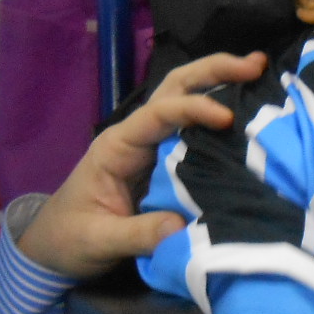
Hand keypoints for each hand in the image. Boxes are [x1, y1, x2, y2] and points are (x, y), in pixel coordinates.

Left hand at [17, 50, 264, 277]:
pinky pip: (195, 132)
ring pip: (185, 100)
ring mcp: (151, 147)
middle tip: (255, 64)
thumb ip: (137, 235)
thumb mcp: (98, 241)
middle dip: (214, 71)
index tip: (227, 119)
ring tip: (260, 73)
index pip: (159, 114)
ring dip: (220, 82)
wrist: (53, 249)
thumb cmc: (69, 239)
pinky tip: (249, 115)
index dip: (194, 109)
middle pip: (175, 87)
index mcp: (117, 146)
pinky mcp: (164, 163)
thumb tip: (182, 227)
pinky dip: (220, 116)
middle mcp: (136, 136)